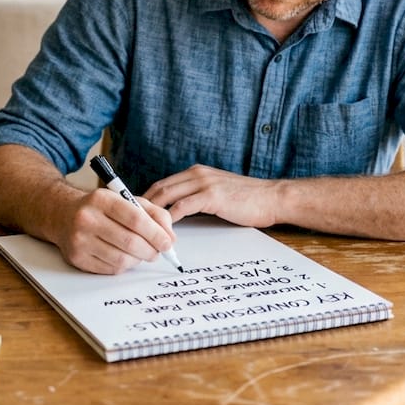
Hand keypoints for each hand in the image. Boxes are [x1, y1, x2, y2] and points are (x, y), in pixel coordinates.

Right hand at [52, 188, 176, 274]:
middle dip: (151, 250)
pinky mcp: (77, 258)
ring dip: (138, 259)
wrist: (63, 215)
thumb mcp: (126, 200)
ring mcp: (79, 240)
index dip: (156, 233)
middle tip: (158, 252)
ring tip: (142, 253)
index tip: (168, 243)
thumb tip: (171, 238)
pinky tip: (124, 256)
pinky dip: (124, 265)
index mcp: (102, 199)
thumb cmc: (101, 208)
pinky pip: (110, 269)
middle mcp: (87, 218)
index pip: (135, 218)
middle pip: (130, 242)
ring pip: (122, 259)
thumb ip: (153, 213)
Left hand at [143, 165, 281, 227]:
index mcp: (197, 172)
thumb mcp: (217, 191)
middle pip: (159, 188)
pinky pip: (182, 208)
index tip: (136, 213)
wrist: (272, 198)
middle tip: (132, 223)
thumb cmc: (247, 199)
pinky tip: (166, 232)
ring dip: (153, 214)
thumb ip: (198, 196)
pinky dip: (170, 220)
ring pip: (167, 196)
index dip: (147, 197)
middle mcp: (197, 174)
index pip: (163, 183)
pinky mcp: (211, 196)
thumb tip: (177, 213)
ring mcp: (204, 183)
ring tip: (144, 229)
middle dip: (143, 205)